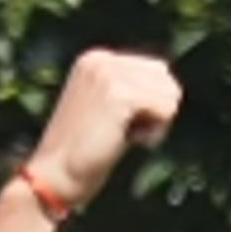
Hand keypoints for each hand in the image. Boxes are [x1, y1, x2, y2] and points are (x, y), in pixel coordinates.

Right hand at [21, 50, 183, 213]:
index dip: (153, 103)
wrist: (57, 172)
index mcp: (97, 59)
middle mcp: (102, 60)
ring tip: (125, 136)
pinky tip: (130, 141)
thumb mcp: (106, 107)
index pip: (156, 70)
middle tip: (126, 132)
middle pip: (166, 81)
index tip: (124, 122)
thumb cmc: (85, 148)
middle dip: (156, 111)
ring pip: (169, 95)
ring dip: (156, 124)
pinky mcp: (119, 95)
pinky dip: (155, 133)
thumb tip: (173, 89)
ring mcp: (109, 75)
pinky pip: (167, 109)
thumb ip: (132, 90)